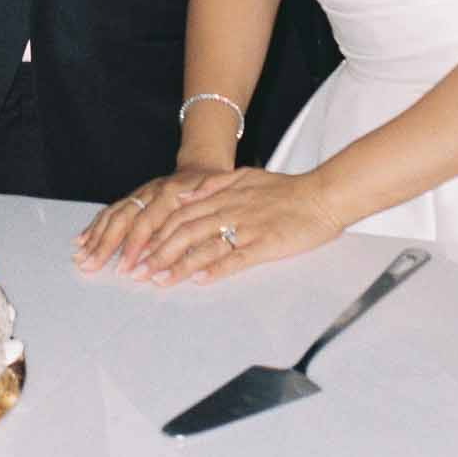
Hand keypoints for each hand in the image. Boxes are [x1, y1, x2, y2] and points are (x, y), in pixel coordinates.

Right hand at [72, 168, 220, 275]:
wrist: (201, 167)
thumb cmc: (212, 187)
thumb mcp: (218, 192)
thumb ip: (204, 204)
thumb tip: (189, 215)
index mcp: (170, 193)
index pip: (147, 222)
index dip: (133, 246)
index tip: (124, 268)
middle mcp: (150, 192)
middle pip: (123, 219)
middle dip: (104, 245)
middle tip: (91, 266)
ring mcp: (139, 194)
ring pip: (113, 215)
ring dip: (95, 237)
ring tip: (81, 257)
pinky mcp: (133, 197)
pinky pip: (111, 211)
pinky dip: (95, 226)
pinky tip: (83, 240)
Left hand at [129, 167, 341, 285]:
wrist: (322, 195)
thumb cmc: (286, 189)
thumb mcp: (246, 176)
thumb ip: (214, 185)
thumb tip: (184, 194)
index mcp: (224, 194)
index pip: (180, 214)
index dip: (156, 231)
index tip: (138, 249)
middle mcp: (229, 209)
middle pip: (184, 231)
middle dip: (157, 251)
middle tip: (135, 271)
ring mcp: (246, 227)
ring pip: (204, 245)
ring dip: (178, 264)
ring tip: (157, 280)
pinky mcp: (265, 244)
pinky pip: (236, 258)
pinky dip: (215, 269)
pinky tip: (198, 280)